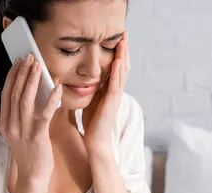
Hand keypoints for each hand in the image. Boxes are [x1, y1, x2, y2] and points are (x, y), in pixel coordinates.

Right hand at [0, 53, 62, 184]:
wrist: (33, 177)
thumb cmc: (30, 155)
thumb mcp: (19, 134)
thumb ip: (19, 117)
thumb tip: (26, 97)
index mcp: (5, 124)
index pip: (6, 95)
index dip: (12, 77)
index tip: (17, 63)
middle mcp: (11, 126)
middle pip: (15, 94)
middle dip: (22, 73)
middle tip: (28, 57)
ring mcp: (23, 131)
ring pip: (25, 101)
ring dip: (32, 81)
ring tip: (38, 66)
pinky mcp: (37, 136)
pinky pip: (44, 114)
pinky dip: (50, 100)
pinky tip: (57, 88)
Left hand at [82, 30, 130, 150]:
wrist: (96, 140)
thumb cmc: (93, 122)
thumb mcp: (92, 100)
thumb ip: (94, 88)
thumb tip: (87, 77)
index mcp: (111, 89)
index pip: (117, 66)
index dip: (118, 52)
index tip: (118, 37)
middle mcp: (116, 91)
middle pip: (123, 65)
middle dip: (124, 49)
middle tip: (124, 32)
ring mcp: (116, 97)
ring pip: (122, 72)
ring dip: (123, 55)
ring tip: (123, 41)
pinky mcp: (111, 103)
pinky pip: (116, 85)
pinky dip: (117, 73)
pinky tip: (117, 61)